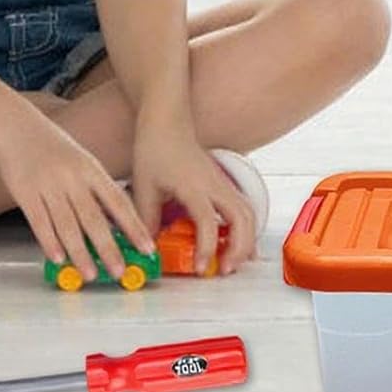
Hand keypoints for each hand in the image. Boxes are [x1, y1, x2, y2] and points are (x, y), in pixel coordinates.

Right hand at [0, 104, 152, 284]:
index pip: (119, 202)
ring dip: (80, 253)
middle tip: (120, 271)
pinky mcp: (26, 194)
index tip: (147, 247)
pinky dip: (50, 243)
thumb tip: (115, 221)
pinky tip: (59, 259)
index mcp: (92, 169)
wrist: (17, 127)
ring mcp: (49, 186)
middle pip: (94, 218)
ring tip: (90, 274)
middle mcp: (73, 178)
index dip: (135, 226)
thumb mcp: (83, 160)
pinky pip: (40, 223)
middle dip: (109, 248)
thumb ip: (97, 188)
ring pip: (67, 226)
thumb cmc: (54, 145)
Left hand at [130, 114, 259, 274]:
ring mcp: (222, 182)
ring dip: (246, 239)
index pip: (208, 222)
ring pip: (248, 212)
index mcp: (194, 186)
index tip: (200, 268)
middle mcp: (214, 184)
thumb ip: (147, 220)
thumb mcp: (143, 187)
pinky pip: (243, 206)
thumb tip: (149, 249)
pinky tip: (238, 242)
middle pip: (242, 218)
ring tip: (234, 261)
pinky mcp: (222, 183)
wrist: (167, 121)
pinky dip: (245, 227)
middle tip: (226, 270)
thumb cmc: (155, 149)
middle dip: (239, 248)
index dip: (206, 248)